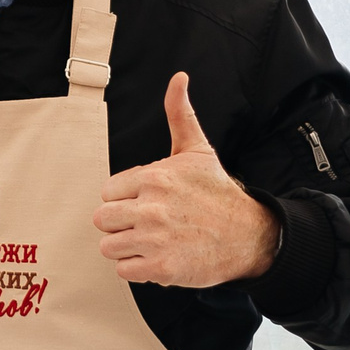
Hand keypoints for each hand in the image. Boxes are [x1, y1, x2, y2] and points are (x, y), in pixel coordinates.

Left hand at [94, 73, 281, 286]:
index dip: (125, 199)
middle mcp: (151, 207)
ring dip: (128, 247)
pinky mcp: (160, 268)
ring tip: (153, 241)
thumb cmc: (216, 192)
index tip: (147, 201)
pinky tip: (159, 256)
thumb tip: (178, 78)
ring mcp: (155, 239)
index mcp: (153, 177)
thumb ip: (179, 114)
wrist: (248, 235)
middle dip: (121, 223)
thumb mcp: (197, 149)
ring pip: (109, 246)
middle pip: (102, 219)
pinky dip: (138, 268)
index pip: (107, 192)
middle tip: (148, 224)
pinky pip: (123, 270)